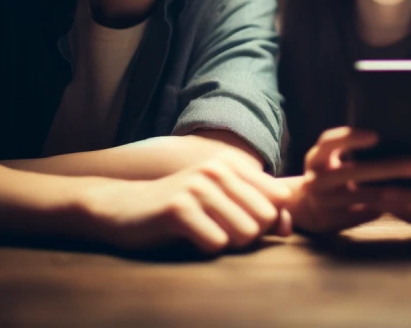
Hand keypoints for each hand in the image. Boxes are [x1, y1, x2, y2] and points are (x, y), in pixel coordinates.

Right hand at [79, 151, 291, 252]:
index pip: (279, 198)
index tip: (245, 223)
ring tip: (205, 233)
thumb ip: (257, 211)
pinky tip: (188, 237)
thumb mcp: (220, 203)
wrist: (122, 207)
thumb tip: (288, 228)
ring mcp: (198, 185)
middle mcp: (219, 168)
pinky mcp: (179, 207)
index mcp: (233, 163)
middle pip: (266, 218)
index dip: (269, 220)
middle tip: (221, 231)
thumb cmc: (179, 208)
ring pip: (245, 232)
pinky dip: (206, 248)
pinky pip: (217, 242)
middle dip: (249, 235)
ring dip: (229, 243)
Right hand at [287, 126, 410, 234]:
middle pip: (354, 172)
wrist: (306, 208)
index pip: (330, 142)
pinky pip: (365, 214)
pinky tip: (409, 205)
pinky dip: (387, 208)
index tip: (375, 136)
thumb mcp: (330, 157)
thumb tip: (397, 133)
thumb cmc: (330, 172)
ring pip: (364, 196)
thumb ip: (351, 147)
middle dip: (388, 168)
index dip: (351, 137)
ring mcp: (324, 202)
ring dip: (393, 191)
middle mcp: (316, 179)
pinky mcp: (334, 220)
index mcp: (316, 157)